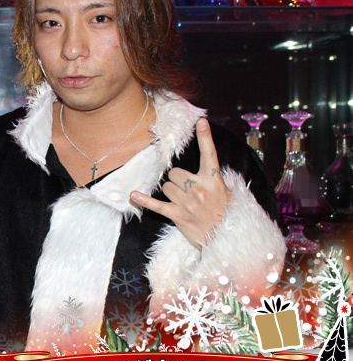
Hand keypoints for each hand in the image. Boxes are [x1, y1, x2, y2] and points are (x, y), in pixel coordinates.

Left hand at [130, 118, 229, 248]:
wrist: (227, 239)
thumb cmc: (226, 214)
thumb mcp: (227, 192)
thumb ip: (213, 179)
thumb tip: (205, 168)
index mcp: (214, 180)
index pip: (210, 154)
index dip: (205, 137)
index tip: (200, 121)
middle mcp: (200, 188)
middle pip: (176, 173)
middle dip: (178, 181)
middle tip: (189, 192)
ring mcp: (188, 202)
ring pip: (167, 187)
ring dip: (171, 193)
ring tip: (185, 203)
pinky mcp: (178, 215)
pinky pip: (157, 205)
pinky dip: (144, 201)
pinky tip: (133, 196)